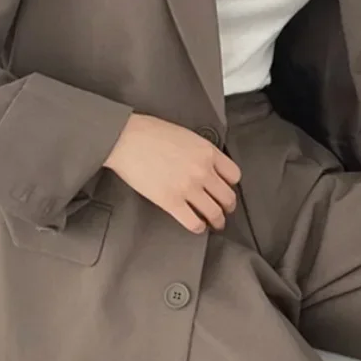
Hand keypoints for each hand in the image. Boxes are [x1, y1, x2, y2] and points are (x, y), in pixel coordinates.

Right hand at [104, 114, 240, 232]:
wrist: (126, 139)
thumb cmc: (150, 133)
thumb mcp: (187, 135)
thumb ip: (201, 152)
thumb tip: (208, 166)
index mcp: (207, 152)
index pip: (234, 175)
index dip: (231, 184)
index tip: (226, 188)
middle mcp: (203, 170)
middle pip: (228, 197)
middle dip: (228, 206)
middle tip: (225, 210)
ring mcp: (188, 187)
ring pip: (215, 213)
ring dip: (217, 221)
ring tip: (215, 223)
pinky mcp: (171, 202)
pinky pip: (194, 222)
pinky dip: (199, 227)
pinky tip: (197, 226)